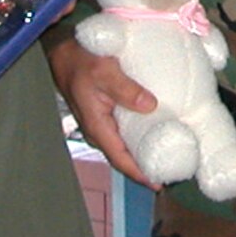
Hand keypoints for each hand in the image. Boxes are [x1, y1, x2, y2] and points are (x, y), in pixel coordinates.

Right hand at [46, 34, 154, 183]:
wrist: (64, 53)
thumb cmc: (80, 61)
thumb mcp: (104, 71)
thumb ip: (125, 88)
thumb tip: (150, 105)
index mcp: (97, 126)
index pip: (120, 159)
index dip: (140, 174)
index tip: (160, 183)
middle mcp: (98, 131)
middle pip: (124, 159)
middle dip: (146, 168)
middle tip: (171, 173)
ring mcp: (101, 125)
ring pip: (124, 148)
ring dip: (142, 155)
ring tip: (167, 158)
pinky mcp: (105, 116)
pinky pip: (123, 135)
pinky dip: (138, 140)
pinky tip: (155, 135)